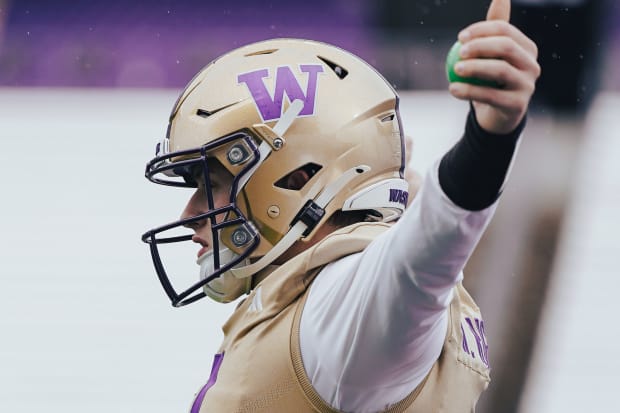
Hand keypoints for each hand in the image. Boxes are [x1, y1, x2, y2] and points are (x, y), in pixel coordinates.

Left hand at [449, 0, 540, 133]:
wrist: (495, 115)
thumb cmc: (490, 80)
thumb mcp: (491, 55)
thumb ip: (494, 28)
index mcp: (526, 48)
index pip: (506, 30)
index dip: (481, 30)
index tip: (460, 37)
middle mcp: (532, 65)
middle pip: (506, 47)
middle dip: (480, 46)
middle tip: (459, 51)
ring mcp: (528, 86)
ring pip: (500, 70)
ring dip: (474, 68)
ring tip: (455, 69)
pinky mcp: (518, 105)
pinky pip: (491, 96)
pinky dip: (469, 91)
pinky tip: (453, 89)